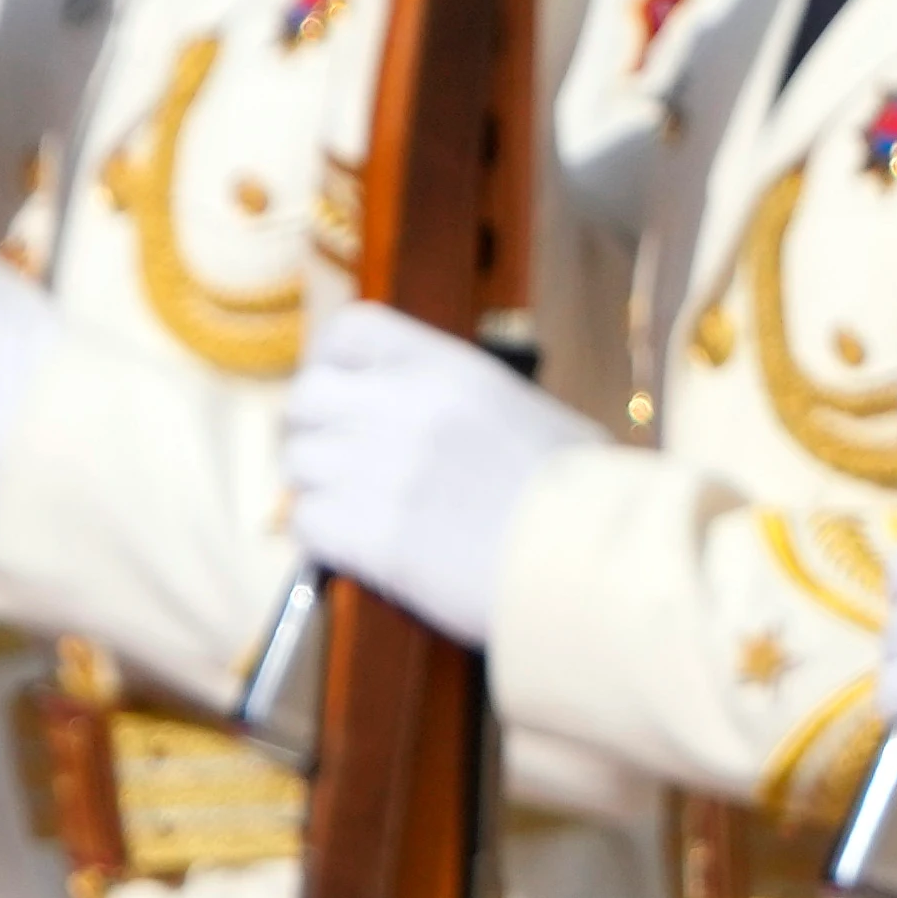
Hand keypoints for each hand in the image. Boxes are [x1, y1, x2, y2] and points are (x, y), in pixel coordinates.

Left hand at [281, 297, 596, 647]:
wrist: (597, 565)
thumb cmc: (581, 498)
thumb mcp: (528, 415)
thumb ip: (460, 404)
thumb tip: (417, 413)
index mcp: (449, 370)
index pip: (350, 332)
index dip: (331, 363)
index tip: (339, 395)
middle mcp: (406, 409)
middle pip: (306, 399)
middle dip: (310, 433)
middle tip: (334, 465)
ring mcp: (384, 472)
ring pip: (298, 466)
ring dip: (317, 492)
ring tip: (355, 514)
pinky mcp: (374, 537)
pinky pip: (307, 524)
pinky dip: (322, 540)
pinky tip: (358, 550)